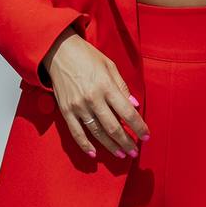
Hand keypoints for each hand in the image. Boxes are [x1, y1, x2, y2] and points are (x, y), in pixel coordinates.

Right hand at [44, 30, 149, 158]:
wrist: (59, 52)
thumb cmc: (87, 56)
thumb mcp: (110, 66)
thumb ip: (122, 87)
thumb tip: (134, 105)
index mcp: (107, 86)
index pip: (127, 112)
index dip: (138, 126)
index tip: (146, 136)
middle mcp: (93, 99)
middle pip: (113, 127)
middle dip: (127, 141)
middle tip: (135, 152)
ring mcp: (78, 106)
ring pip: (97, 133)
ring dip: (110, 146)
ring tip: (121, 154)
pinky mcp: (66, 110)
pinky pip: (76, 132)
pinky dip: (85, 145)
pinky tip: (94, 154)